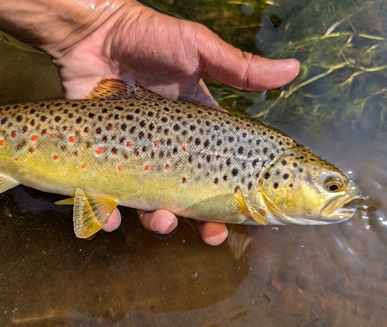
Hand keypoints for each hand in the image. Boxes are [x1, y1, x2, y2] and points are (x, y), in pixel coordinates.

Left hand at [52, 2, 299, 244]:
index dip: (234, 194)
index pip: (223, 168)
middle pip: (191, 194)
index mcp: (198, 128)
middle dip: (203, 220)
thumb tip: (294, 68)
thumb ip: (239, 68)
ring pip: (151, 201)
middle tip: (211, 234)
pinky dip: (105, 211)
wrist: (92, 33)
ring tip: (161, 220)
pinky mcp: (102, 158)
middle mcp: (170, 148)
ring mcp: (135, 156)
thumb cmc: (149, 38)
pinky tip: (109, 217)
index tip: (247, 216)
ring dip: (159, 220)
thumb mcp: (198, 50)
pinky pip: (104, 194)